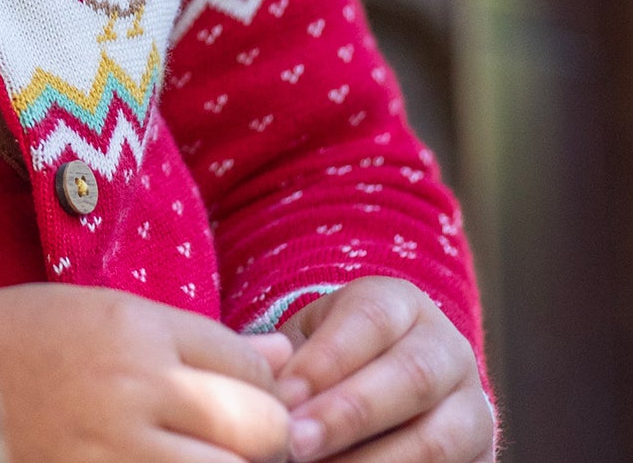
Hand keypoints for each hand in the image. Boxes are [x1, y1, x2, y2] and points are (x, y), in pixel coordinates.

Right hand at [0, 284, 292, 462]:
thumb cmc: (14, 340)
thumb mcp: (99, 313)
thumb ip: (191, 339)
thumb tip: (283, 355)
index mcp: (134, 329)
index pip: (251, 365)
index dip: (258, 387)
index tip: (238, 398)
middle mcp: (136, 389)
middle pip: (262, 429)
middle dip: (263, 441)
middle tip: (231, 443)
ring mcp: (117, 454)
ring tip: (191, 456)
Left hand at [274, 277, 494, 459]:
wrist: (387, 393)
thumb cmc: (330, 362)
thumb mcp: (309, 342)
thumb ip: (288, 361)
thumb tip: (269, 392)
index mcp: (402, 304)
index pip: (370, 320)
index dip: (326, 361)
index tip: (283, 400)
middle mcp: (449, 351)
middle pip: (411, 377)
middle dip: (348, 415)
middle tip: (295, 444)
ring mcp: (475, 410)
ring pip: (437, 441)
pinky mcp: (482, 461)